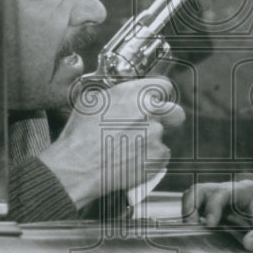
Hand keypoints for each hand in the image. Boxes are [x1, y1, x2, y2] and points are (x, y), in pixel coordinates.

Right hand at [41, 77, 184, 208]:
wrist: (78, 165)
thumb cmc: (80, 134)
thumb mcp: (92, 100)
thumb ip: (117, 94)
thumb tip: (124, 95)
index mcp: (136, 93)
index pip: (164, 86)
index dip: (158, 95)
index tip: (155, 101)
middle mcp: (151, 112)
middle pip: (175, 112)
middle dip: (167, 118)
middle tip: (153, 124)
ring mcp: (156, 136)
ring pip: (163, 136)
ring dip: (152, 140)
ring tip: (129, 146)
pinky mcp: (156, 159)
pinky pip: (160, 156)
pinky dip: (150, 158)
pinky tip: (132, 158)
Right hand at [181, 178, 252, 250]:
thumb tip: (249, 244)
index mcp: (244, 191)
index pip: (222, 192)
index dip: (213, 206)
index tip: (210, 224)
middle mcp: (226, 191)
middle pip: (200, 189)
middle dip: (191, 206)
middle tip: (191, 226)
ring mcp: (215, 198)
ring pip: (192, 195)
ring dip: (186, 211)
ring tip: (188, 230)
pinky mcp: (208, 207)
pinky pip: (191, 206)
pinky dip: (187, 217)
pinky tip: (191, 232)